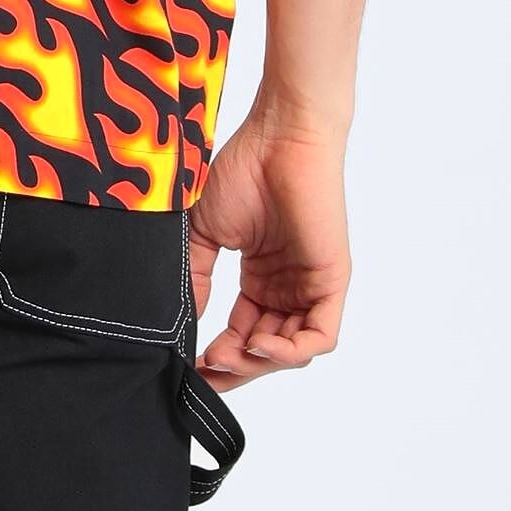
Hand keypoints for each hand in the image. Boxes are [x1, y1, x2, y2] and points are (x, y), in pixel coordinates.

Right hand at [189, 103, 350, 391]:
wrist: (278, 138)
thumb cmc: (243, 171)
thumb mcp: (205, 232)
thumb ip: (195, 277)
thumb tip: (179, 321)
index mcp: (261, 279)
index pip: (241, 333)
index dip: (218, 355)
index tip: (190, 364)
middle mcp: (287, 288)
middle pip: (265, 350)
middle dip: (236, 368)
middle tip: (206, 372)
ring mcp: (310, 286)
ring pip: (291, 350)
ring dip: (259, 363)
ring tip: (226, 358)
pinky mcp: (331, 282)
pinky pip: (318, 336)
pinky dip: (289, 351)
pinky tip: (258, 345)